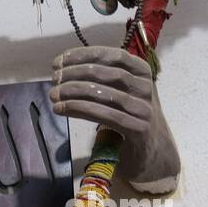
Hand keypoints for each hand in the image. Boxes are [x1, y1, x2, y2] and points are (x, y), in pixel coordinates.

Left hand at [50, 46, 179, 193]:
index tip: (60, 60)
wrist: (154, 151)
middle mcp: (146, 87)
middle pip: (106, 73)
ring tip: (53, 94)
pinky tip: (61, 109)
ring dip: (73, 91)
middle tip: (54, 78)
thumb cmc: (131, 118)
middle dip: (75, 73)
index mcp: (143, 72)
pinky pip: (104, 115)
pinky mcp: (138, 129)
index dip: (84, 55)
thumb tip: (66, 71)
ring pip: (104, 93)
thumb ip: (104, 80)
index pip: (113, 55)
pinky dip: (80, 109)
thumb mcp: (122, 93)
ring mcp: (143, 109)